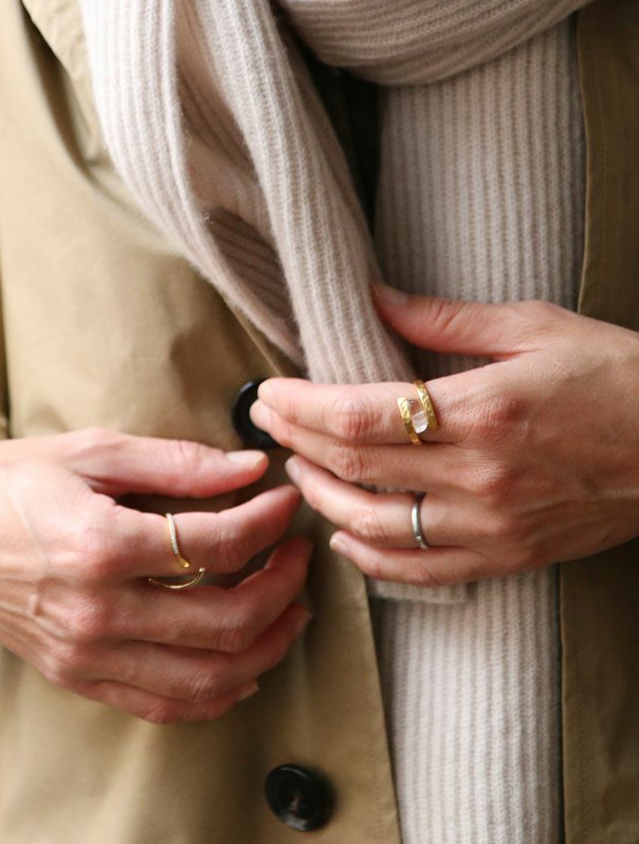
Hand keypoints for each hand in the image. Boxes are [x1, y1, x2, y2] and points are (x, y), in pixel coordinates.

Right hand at [0, 429, 310, 721]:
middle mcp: (98, 612)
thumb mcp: (93, 451)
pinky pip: (166, 706)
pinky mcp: (78, 678)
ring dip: (267, 646)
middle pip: (226, 620)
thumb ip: (177, 462)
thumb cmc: (11, 481)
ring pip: (208, 679)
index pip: (215, 544)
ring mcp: (88, 655)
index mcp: (101, 544)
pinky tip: (244, 663)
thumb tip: (249, 467)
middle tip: (299, 553)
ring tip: (290, 608)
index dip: (267, 521)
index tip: (284, 499)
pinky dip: (218, 692)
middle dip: (283, 586)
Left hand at [250, 284, 638, 586]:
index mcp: (482, 411)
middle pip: (355, 465)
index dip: (301, 407)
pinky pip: (421, 572)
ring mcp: (492, 526)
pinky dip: (372, 559)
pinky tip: (345, 536)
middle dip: (295, 442)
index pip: (359, 415)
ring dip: (321, 498)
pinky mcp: (508, 557)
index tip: (269, 392)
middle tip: (265, 421)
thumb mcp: (533, 326)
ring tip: (294, 470)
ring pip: (375, 525)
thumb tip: (372, 297)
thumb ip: (444, 318)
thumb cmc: (615, 375)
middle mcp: (479, 476)